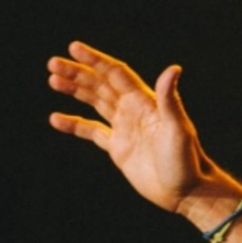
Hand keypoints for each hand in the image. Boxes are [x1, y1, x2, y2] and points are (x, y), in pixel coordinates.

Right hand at [47, 41, 211, 212]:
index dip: (95, 61)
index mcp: (145, 103)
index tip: (73, 48)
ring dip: (75, 90)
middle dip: (78, 73)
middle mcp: (133, 112)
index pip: (116, 74)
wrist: (188, 194)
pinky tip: (56, 119)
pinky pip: (92, 132)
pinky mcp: (119, 149)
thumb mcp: (178, 129)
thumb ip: (169, 99)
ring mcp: (125, 129)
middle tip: (53, 65)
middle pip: (101, 85)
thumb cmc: (187, 162)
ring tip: (53, 80)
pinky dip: (74, 125)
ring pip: (95, 102)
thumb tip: (173, 68)